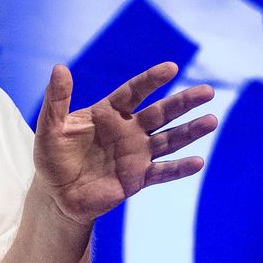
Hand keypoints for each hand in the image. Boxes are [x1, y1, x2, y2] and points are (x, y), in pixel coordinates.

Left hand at [33, 61, 215, 225]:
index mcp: (109, 113)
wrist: (56, 194)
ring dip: (190, 131)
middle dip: (183, 102)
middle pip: (161, 112)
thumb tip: (60, 68)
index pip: (134, 92)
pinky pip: (163, 172)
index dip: (152, 80)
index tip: (171, 68)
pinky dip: (180, 168)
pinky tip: (198, 162)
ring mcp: (136, 154)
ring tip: (211, 120)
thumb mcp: (50, 127)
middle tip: (208, 91)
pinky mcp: (138, 178)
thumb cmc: (52, 157)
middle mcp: (128, 130)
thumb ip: (57, 99)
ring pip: (169, 140)